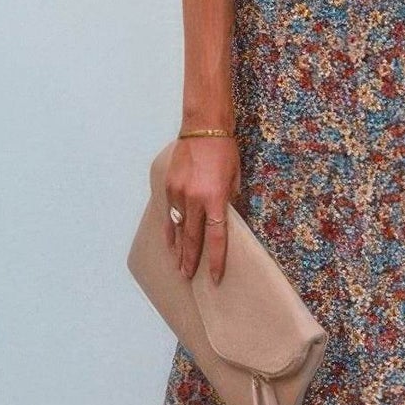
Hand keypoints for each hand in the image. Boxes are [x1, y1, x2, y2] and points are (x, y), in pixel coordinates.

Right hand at [164, 135, 241, 284]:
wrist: (203, 127)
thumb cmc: (225, 151)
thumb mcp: (235, 178)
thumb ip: (230, 202)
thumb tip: (226, 222)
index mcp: (216, 198)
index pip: (216, 237)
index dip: (216, 259)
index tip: (215, 277)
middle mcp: (195, 199)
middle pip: (193, 238)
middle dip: (191, 260)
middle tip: (188, 277)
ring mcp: (178, 192)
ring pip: (178, 228)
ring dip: (179, 248)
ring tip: (178, 266)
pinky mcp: (168, 186)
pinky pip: (169, 213)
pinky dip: (170, 229)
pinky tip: (169, 242)